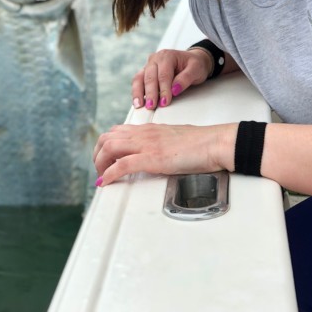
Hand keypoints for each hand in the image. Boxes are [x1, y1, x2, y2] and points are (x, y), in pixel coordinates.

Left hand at [94, 122, 236, 185]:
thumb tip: (154, 153)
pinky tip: (106, 183)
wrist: (213, 143)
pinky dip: (109, 175)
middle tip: (99, 170)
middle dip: (97, 155)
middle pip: (107, 138)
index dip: (105, 145)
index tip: (104, 159)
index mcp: (149, 129)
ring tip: (101, 177)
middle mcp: (144, 134)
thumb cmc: (200, 142)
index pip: (117, 131)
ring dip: (99, 164)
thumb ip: (160, 143)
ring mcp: (147, 145)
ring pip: (109, 148)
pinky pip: (123, 165)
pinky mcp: (152, 158)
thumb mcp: (173, 138)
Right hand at [131, 48, 213, 109]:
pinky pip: (138, 81)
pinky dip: (136, 91)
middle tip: (152, 106)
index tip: (165, 102)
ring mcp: (149, 65)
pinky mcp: (146, 73)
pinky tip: (137, 102)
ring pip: (139, 78)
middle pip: (150, 77)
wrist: (192, 61)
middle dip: (151, 93)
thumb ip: (185, 78)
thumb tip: (174, 90)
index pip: (164, 75)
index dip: (164, 89)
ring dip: (139, 93)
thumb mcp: (196, 69)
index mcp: (167, 56)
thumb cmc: (194, 64)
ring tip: (140, 105)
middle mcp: (155, 59)